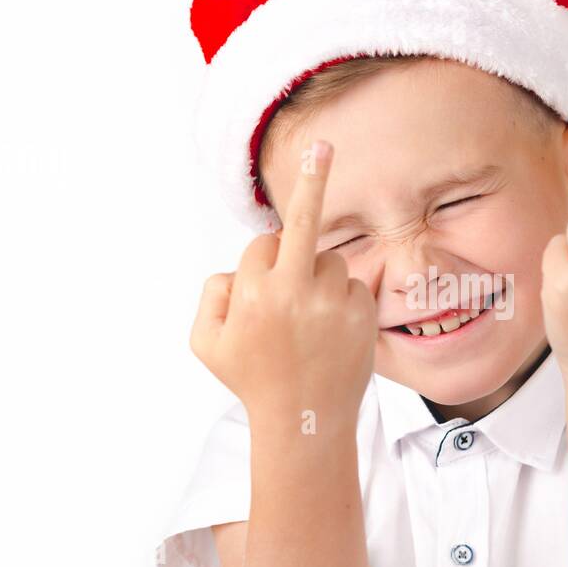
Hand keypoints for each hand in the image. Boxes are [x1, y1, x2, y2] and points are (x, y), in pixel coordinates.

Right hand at [190, 140, 376, 424]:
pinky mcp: (361, 314)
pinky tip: (332, 332)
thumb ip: (212, 294)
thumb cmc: (251, 380)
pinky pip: (353, 286)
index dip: (264, 258)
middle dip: (311, 181)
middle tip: (323, 144)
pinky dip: (343, 300)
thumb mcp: (206, 342)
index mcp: (252, 293)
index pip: (262, 244)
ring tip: (310, 323)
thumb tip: (241, 266)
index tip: (288, 193)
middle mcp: (293, 292)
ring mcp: (331, 302)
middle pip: (301, 226)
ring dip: (319, 277)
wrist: (304, 422)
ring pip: (329, 260)